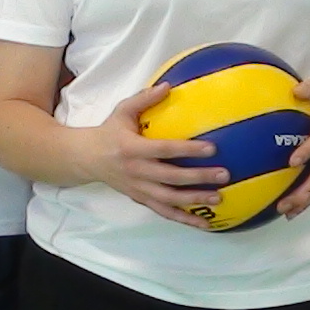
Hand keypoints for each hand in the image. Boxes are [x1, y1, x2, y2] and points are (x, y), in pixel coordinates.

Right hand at [86, 80, 229, 223]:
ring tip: (219, 197)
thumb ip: (145, 99)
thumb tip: (169, 86)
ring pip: (169, 199)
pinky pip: (164, 212)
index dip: (188, 150)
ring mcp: (138, 189)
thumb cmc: (109, 132)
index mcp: (132, 149)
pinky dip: (184, 219)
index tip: (212, 148)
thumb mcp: (122, 111)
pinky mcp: (140, 199)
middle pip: (171, 178)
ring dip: (195, 200)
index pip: (164, 150)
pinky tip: (204, 223)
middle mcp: (136, 172)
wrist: (85, 159)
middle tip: (224, 175)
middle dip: (198, 178)